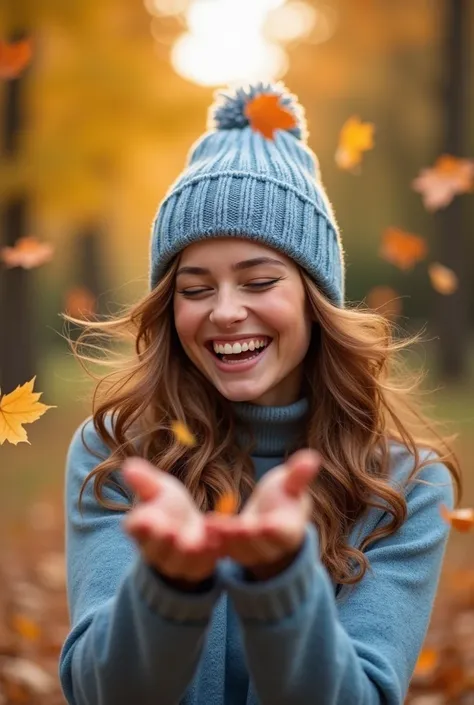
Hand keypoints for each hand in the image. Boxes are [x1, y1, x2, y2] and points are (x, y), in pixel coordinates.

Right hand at [122, 458, 221, 586]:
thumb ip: (145, 481)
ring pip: (178, 561)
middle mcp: (154, 549)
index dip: (141, 525)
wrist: (191, 529)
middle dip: (163, 541)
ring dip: (186, 552)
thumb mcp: (160, 489)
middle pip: (155, 549)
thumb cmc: (171, 508)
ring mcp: (175, 563)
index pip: (136, 528)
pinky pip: (201, 565)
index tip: (147, 518)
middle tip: (170, 531)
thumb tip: (128, 465)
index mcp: (142, 528)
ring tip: (193, 542)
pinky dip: (208, 556)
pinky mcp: (196, 569)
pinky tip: (216, 543)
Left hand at [205, 449, 320, 580]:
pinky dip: (213, 542)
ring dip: (223, 539)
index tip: (263, 524)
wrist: (272, 516)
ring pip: (238, 549)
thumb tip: (313, 456)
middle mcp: (272, 547)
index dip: (272, 530)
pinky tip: (201, 529)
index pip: (282, 533)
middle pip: (257, 544)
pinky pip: (224, 550)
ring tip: (208, 525)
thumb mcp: (291, 485)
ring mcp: (253, 553)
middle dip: (241, 536)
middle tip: (228, 525)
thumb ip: (299, 475)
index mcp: (289, 530)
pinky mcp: (235, 552)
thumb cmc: (284, 497)